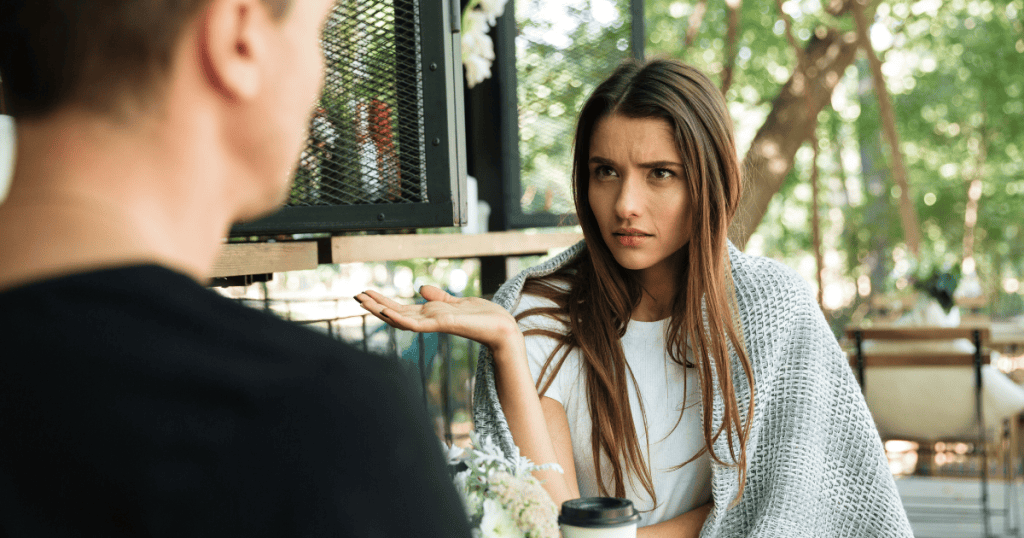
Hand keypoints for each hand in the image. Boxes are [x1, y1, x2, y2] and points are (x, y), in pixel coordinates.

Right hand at [355, 285, 519, 352]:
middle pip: (396, 313)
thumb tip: (422, 288)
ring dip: (381, 310)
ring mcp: (434, 325)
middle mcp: (429, 321)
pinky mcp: (442, 325)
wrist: (503, 328)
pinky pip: (417, 324)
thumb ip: (439, 297)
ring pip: (401, 318)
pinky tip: (387, 312)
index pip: (401, 308)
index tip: (367, 292)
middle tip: (356, 295)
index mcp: (431, 315)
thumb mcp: (457, 302)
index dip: (383, 301)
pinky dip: (400, 318)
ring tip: (364, 301)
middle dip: (375, 305)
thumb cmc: (484, 318)